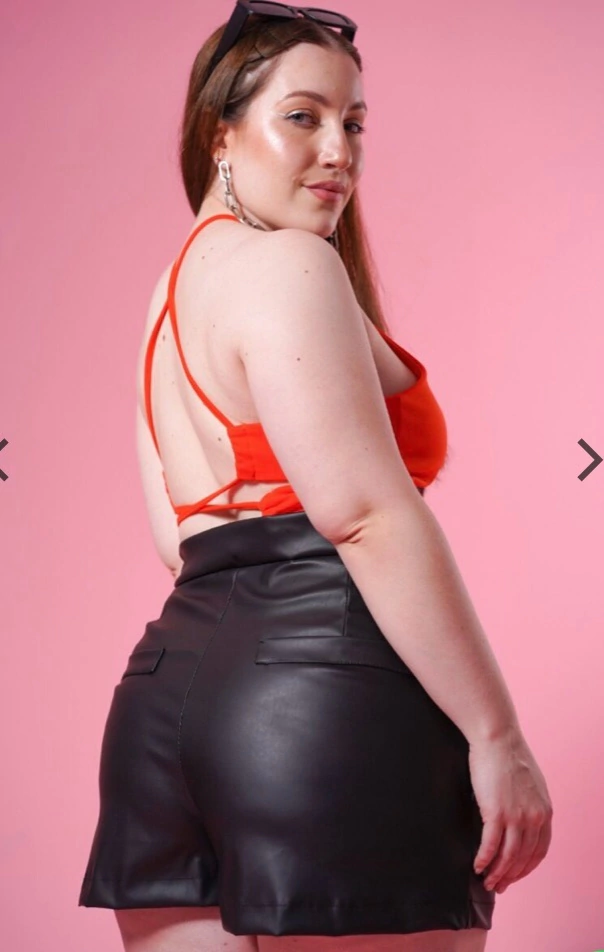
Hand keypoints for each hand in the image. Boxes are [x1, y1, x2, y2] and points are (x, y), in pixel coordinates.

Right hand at [469, 729, 552, 893]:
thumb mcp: (530, 783)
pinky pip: (490, 845)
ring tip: (486, 881)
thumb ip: (529, 804)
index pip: (539, 851)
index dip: (526, 868)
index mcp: (545, 811)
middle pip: (523, 858)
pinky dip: (484, 860)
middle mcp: (535, 817)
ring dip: (497, 873)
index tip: (514, 875)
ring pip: (508, 856)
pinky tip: (477, 866)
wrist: (497, 737)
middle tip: (498, 886)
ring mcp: (516, 816)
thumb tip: (519, 819)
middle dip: (510, 876)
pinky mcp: (496, 812)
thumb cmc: (508, 755)